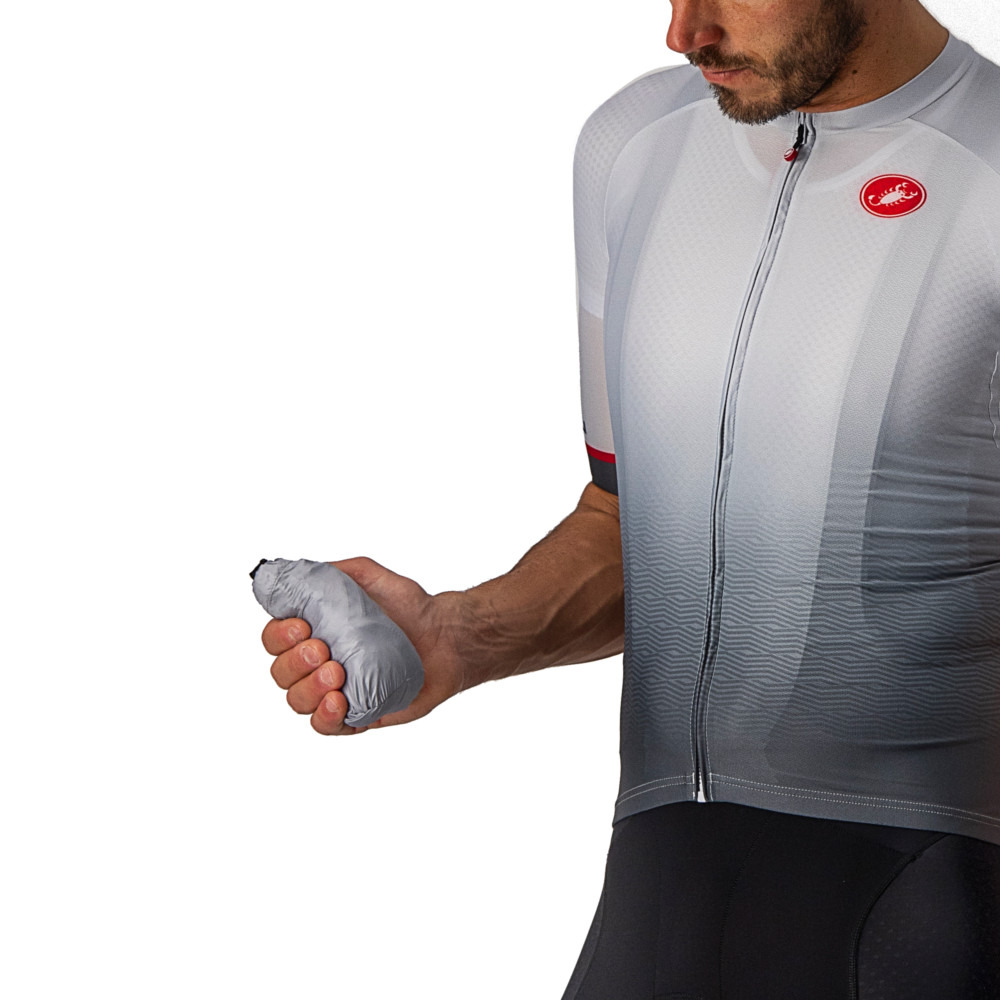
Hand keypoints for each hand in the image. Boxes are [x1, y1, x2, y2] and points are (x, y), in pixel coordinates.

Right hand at [262, 557, 466, 734]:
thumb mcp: (374, 577)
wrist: (449, 637)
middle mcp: (320, 662)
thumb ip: (337, 572)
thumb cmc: (413, 608)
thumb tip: (300, 574)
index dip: (278, 636)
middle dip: (294, 662)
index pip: (275, 638)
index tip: (301, 626)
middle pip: (281, 673)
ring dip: (308, 689)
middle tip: (323, 650)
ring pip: (298, 701)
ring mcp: (337, 690)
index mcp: (317, 630)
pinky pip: (326, 726)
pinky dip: (325, 717)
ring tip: (336, 672)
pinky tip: (339, 701)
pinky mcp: (358, 714)